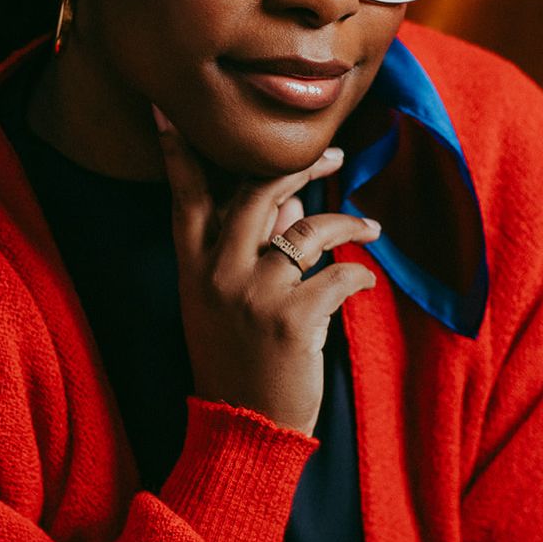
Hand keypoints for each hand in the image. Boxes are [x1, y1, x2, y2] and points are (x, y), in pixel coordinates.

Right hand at [153, 108, 379, 436]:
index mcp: (194, 267)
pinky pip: (340, 275)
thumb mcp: (224, 302)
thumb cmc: (237, 361)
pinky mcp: (294, 319)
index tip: (170, 109)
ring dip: (350, 223)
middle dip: (301, 164)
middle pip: (259, 190)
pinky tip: (365, 284)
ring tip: (372, 228)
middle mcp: (218, 273)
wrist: (244, 432)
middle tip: (335, 152)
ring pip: (311, 229)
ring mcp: (254, 294)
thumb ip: (250, 247)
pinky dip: (360, 276)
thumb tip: (286, 203)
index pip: (186, 194)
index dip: (179, 150)